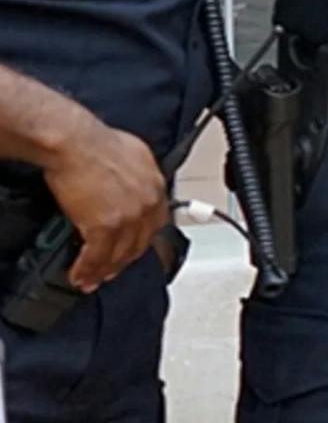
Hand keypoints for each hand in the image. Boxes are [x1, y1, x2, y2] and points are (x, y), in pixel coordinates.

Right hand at [42, 120, 165, 291]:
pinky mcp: (105, 226)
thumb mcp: (134, 155)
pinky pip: (97, 256)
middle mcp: (148, 204)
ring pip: (119, 254)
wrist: (76, 143)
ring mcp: (129, 217)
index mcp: (156, 186)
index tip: (132, 249)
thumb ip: (139, 176)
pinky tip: (80, 275)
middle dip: (123, 261)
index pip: (156, 223)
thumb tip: (132, 184)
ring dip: (104, 271)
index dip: (142, 240)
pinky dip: (87, 269)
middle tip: (110, 271)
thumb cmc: (97, 143)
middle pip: (140, 243)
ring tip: (92, 279)